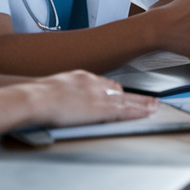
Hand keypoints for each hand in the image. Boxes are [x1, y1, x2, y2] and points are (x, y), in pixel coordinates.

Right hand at [26, 70, 158, 127]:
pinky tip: (148, 112)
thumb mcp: (51, 88)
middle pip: (119, 89)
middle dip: (134, 96)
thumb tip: (61, 100)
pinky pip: (125, 110)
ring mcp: (99, 95)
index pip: (104, 83)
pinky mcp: (101, 109)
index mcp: (80, 77)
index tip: (122, 93)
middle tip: (148, 99)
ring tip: (155, 106)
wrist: (34, 97)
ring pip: (127, 99)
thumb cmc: (35, 96)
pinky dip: (138, 111)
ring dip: (142, 104)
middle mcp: (93, 83)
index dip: (116, 90)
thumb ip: (62, 92)